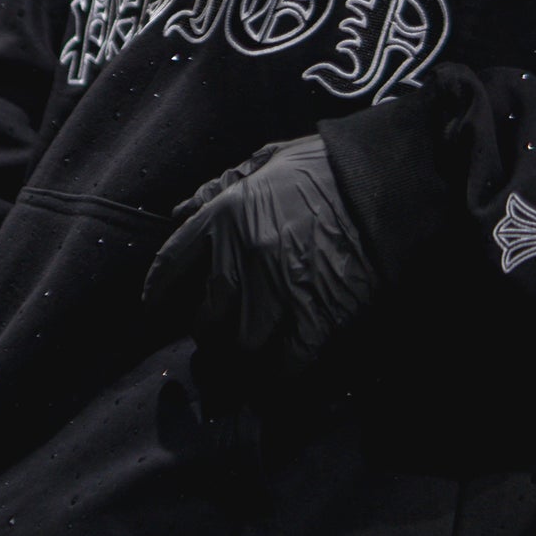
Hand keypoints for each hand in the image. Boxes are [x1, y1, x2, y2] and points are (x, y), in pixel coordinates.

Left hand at [143, 134, 375, 387]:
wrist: (381, 182)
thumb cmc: (327, 167)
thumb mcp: (268, 159)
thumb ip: (224, 184)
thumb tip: (183, 209)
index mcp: (227, 215)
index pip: (174, 259)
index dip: (159, 287)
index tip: (153, 304)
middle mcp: (244, 256)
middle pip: (207, 315)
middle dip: (206, 334)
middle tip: (212, 340)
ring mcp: (279, 289)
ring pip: (244, 344)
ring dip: (243, 358)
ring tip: (245, 363)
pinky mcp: (316, 314)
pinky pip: (289, 359)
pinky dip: (282, 374)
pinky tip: (280, 376)